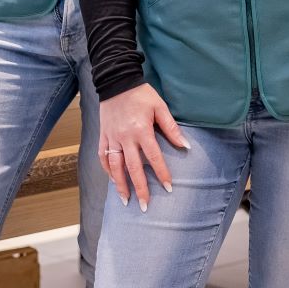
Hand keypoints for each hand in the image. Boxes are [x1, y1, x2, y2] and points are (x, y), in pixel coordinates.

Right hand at [98, 84, 188, 211]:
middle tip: (145, 206)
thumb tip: (185, 146)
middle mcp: (125, 137)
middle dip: (140, 189)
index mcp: (141, 131)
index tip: (167, 188)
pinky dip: (107, 170)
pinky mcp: (103, 135)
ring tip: (125, 200)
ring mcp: (112, 138)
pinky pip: (103, 156)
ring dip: (120, 185)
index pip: (153, 158)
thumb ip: (171, 128)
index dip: (161, 174)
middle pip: (133, 168)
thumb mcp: (160, 107)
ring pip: (115, 166)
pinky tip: (112, 180)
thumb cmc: (141, 94)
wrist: (116, 80)